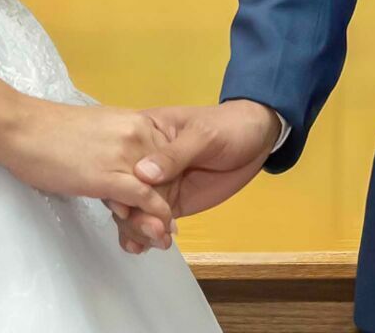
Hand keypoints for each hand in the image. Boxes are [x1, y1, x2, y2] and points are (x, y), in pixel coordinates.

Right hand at [0, 98, 174, 223]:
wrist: (23, 129)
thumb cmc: (53, 131)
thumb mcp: (100, 131)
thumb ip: (121, 149)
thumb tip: (130, 171)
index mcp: (137, 121)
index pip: (169, 156)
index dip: (170, 184)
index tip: (167, 205)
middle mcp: (139, 134)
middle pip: (168, 175)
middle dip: (167, 204)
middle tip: (164, 230)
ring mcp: (125, 154)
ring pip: (158, 190)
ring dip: (161, 218)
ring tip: (161, 238)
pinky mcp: (110, 175)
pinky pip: (144, 198)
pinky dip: (154, 215)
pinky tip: (156, 229)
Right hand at [105, 100, 276, 253]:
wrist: (256, 139)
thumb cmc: (228, 127)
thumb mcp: (203, 135)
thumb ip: (174, 155)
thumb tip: (142, 174)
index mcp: (144, 135)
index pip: (120, 161)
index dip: (118, 185)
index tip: (126, 206)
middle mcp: (144, 162)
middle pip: (123, 190)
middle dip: (131, 214)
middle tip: (153, 229)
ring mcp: (157, 185)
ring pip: (134, 210)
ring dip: (138, 229)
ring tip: (157, 240)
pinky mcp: (171, 203)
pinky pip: (151, 220)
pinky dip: (144, 235)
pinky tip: (143, 248)